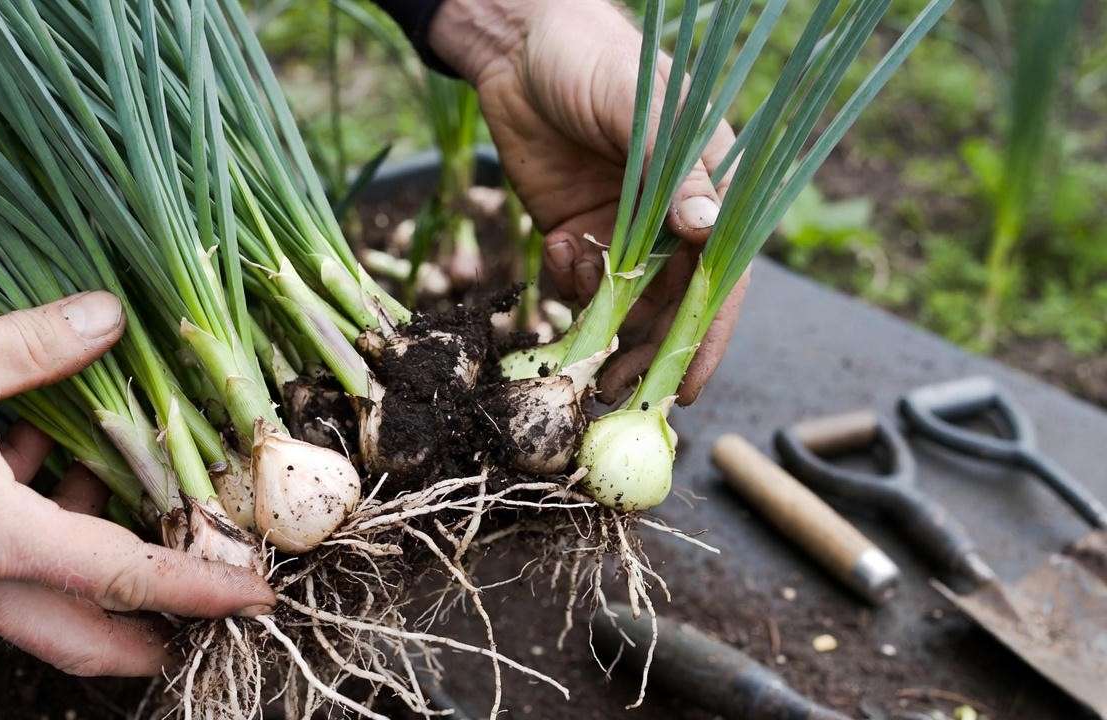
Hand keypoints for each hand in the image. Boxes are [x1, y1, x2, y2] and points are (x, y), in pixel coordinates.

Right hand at [0, 293, 273, 676]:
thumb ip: (39, 345)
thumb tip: (111, 317)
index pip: (128, 577)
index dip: (203, 588)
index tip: (260, 596)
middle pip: (87, 638)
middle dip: (157, 635)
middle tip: (213, 599)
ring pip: (46, 607)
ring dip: (99, 572)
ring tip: (136, 500)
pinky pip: (3, 571)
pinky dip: (43, 532)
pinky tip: (41, 455)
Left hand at [431, 0, 749, 403]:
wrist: (515, 44)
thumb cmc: (590, 57)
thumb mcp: (638, 106)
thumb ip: (672, 165)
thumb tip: (706, 227)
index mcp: (707, 182)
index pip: (720, 274)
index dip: (707, 333)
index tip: (688, 384)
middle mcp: (671, 214)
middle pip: (672, 302)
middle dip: (649, 352)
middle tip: (621, 395)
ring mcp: (623, 225)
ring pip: (625, 302)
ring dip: (607, 331)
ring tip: (585, 364)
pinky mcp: (576, 227)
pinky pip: (580, 280)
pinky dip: (569, 284)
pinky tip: (556, 254)